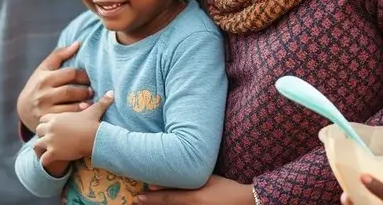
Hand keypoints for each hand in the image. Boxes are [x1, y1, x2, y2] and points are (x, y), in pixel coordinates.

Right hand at [17, 42, 91, 131]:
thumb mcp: (44, 68)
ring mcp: (45, 108)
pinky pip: (68, 117)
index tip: (88, 78)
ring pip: (70, 106)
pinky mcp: (48, 120)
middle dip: (85, 90)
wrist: (23, 108)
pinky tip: (84, 110)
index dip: (83, 75)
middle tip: (92, 90)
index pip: (69, 73)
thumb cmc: (38, 84)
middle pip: (70, 91)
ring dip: (84, 103)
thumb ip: (60, 55)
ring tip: (90, 100)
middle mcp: (43, 93)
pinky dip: (78, 114)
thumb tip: (78, 43)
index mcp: (44, 78)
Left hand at [35, 91, 113, 167]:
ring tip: (47, 151)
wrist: (94, 138)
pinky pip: (43, 159)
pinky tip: (50, 161)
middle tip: (48, 139)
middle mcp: (51, 128)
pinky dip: (45, 161)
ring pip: (37, 144)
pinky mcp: (53, 153)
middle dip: (42, 134)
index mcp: (57, 118)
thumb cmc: (93, 124)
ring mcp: (50, 141)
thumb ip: (100, 102)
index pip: (43, 118)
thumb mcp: (94, 111)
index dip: (47, 123)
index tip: (52, 127)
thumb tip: (111, 92)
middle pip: (38, 130)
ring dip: (41, 148)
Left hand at [135, 176, 254, 204]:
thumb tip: (164, 181)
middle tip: (137, 202)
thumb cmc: (225, 188)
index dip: (152, 199)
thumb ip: (186, 180)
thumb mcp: (207, 180)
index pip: (168, 200)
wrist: (245, 201)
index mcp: (194, 198)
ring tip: (146, 204)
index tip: (138, 198)